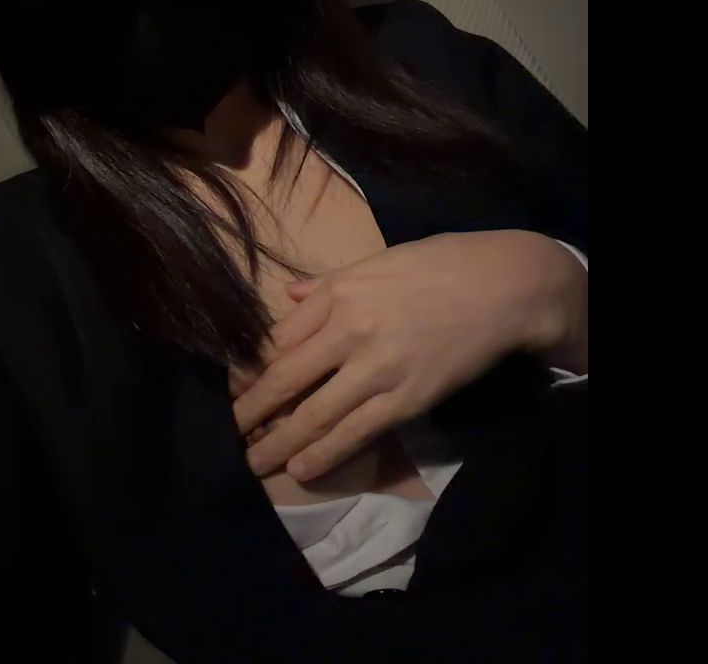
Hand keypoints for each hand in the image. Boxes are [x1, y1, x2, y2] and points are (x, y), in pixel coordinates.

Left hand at [232, 230, 587, 481]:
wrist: (501, 286)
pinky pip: (356, 432)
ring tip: (255, 462)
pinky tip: (301, 469)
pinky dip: (324, 454)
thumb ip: (326, 283)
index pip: (276, 339)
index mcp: (336, 293)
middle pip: (284, 379)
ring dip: (278, 442)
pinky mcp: (406, 399)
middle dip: (251, 410)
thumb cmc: (436, 265)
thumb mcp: (374, 261)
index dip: (248, 369)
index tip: (231, 388)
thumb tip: (288, 295)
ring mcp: (376, 368)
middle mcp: (347, 331)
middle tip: (230, 431)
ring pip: (314, 413)